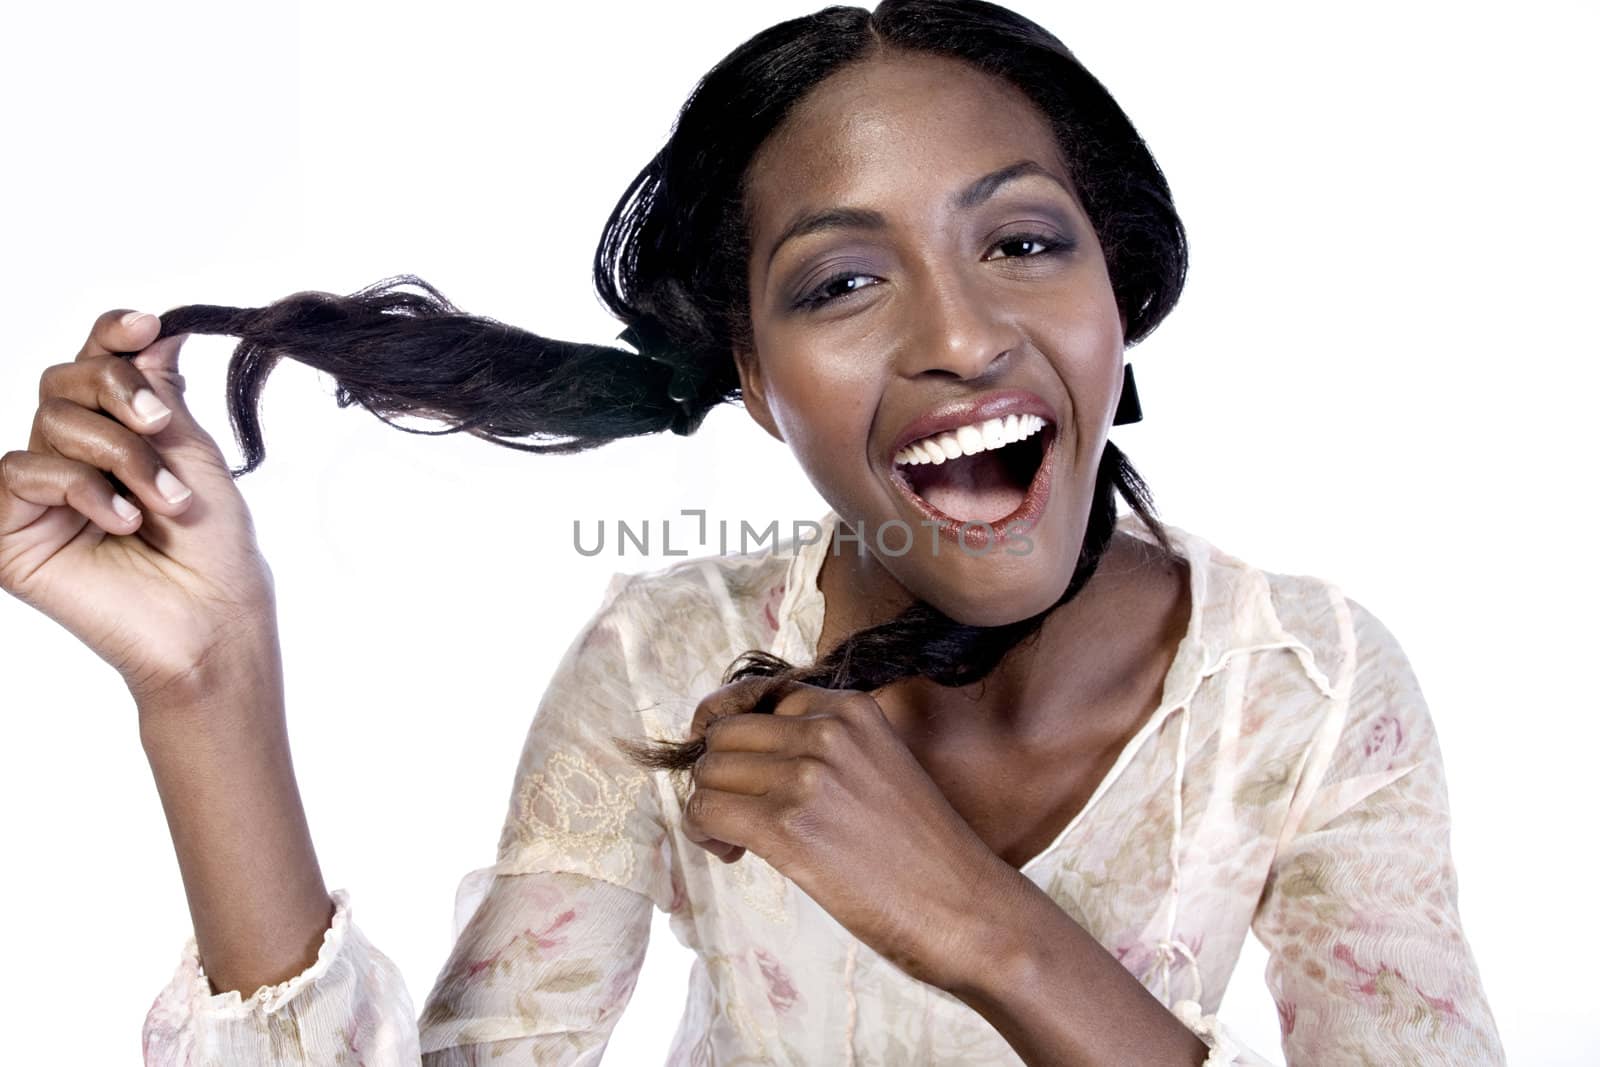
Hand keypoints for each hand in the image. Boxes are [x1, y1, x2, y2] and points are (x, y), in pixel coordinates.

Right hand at [0, 310, 277, 707]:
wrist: (213, 617)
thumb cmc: (214, 548)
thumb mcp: (192, 453)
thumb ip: (161, 392)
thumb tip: (157, 329)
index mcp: (115, 432)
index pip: (94, 362)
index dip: (111, 334)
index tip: (148, 324)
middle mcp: (70, 456)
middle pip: (65, 379)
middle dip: (120, 392)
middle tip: (161, 427)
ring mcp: (38, 495)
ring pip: (51, 422)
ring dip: (121, 454)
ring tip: (164, 502)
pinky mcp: (10, 533)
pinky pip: (22, 472)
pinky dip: (82, 488)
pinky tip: (121, 521)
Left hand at [682, 677, 1021, 991]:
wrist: (963, 907)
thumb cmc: (920, 851)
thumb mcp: (878, 766)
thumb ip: (822, 746)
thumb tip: (743, 754)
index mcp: (851, 708)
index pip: (757, 705)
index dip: (743, 747)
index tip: (754, 782)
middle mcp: (827, 730)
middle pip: (724, 735)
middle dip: (721, 776)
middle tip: (741, 817)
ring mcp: (806, 775)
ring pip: (708, 772)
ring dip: (710, 807)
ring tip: (739, 839)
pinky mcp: (788, 826)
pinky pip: (705, 811)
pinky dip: (704, 833)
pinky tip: (733, 854)